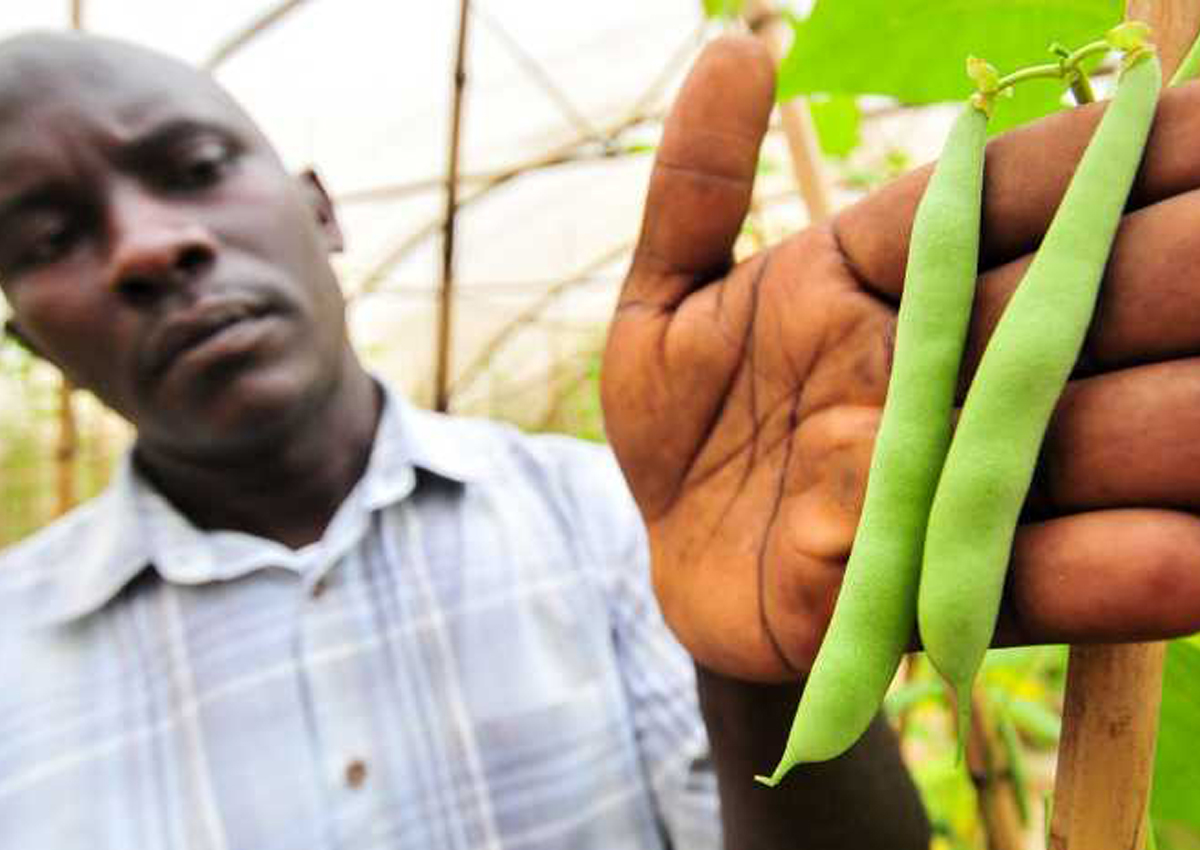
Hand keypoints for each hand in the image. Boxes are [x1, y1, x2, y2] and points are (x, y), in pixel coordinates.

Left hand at [601, 35, 1199, 682]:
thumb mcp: (663, 306)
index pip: (999, 205)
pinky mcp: (936, 592)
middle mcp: (934, 377)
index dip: (1092, 159)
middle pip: (1065, 313)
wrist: (672, 561)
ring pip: (1083, 443)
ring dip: (1173, 423)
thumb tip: (734, 47)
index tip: (1181, 111)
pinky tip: (1191, 555)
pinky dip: (1117, 572)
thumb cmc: (683, 425)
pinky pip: (1037, 580)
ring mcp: (942, 486)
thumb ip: (696, 188)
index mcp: (877, 286)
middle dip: (1171, 273)